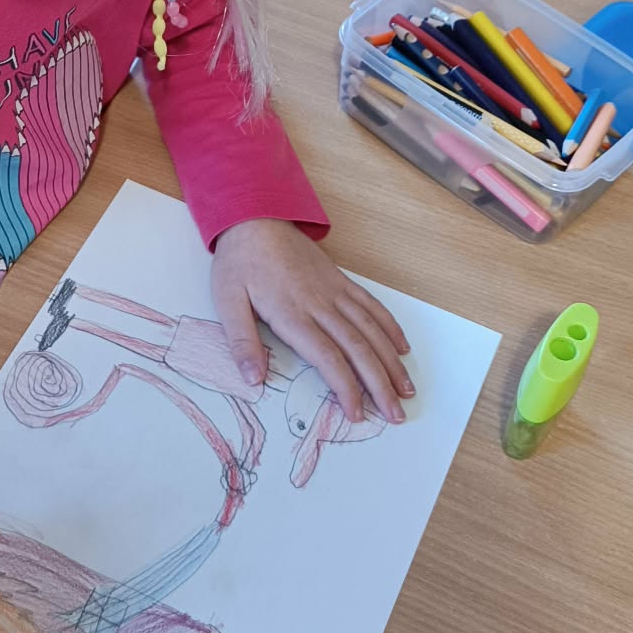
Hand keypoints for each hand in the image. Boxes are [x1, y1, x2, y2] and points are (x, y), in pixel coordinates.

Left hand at [211, 218, 414, 425]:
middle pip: (358, 349)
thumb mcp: (226, 301)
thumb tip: (253, 380)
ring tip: (406, 390)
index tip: (357, 414)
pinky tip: (402, 348)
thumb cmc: (239, 263)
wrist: (255, 217)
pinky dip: (390, 328)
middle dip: (379, 385)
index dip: (346, 388)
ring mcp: (335, 291)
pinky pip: (372, 305)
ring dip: (392, 362)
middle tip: (396, 415)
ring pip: (372, 330)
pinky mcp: (341, 281)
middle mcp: (320, 304)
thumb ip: (241, 342)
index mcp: (291, 314)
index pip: (327, 358)